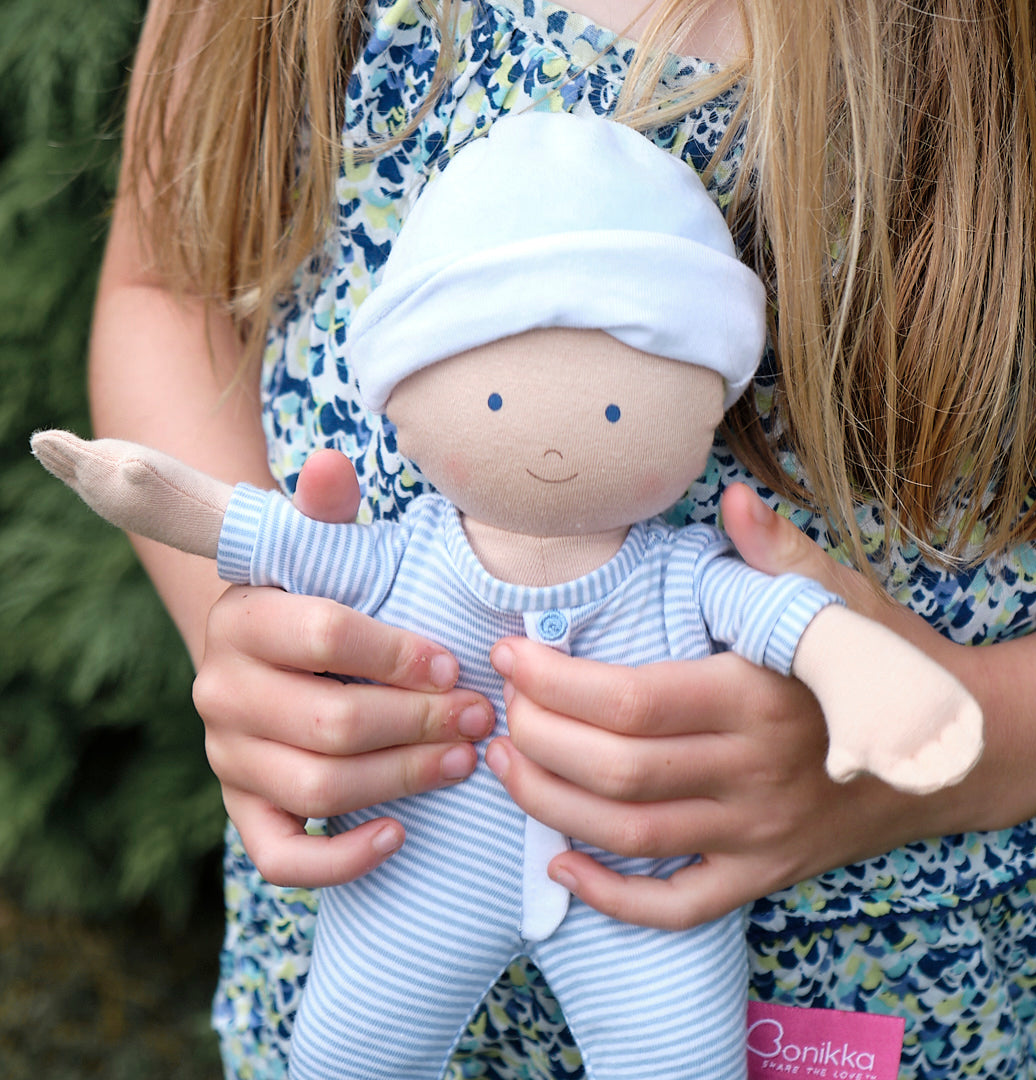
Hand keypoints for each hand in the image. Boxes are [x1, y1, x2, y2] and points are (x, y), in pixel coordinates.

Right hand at [197, 450, 495, 887]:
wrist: (269, 657)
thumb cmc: (318, 602)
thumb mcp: (323, 552)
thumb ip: (327, 511)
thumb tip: (332, 464)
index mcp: (245, 618)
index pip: (327, 634)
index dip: (400, 653)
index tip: (454, 664)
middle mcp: (221, 690)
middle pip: (332, 720)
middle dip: (421, 722)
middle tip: (482, 718)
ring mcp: (228, 758)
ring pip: (319, 786)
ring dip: (404, 777)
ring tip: (463, 761)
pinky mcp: (242, 811)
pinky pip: (281, 857)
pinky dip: (341, 858)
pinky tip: (399, 835)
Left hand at [484, 484, 979, 929]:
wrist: (954, 748)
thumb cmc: (884, 659)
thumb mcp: (839, 597)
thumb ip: (778, 551)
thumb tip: (732, 500)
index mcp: (760, 695)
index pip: (632, 701)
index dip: (555, 681)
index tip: (508, 654)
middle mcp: (756, 772)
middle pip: (618, 772)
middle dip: (538, 739)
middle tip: (500, 706)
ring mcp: (760, 832)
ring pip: (633, 837)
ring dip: (550, 807)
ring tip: (505, 763)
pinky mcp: (764, 873)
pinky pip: (680, 907)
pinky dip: (614, 899)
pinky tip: (560, 867)